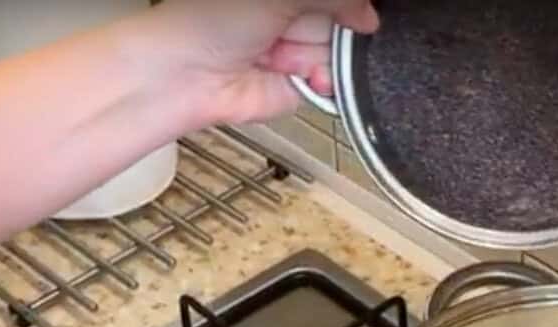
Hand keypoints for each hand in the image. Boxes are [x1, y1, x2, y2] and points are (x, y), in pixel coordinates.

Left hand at [151, 0, 378, 123]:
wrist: (188, 73)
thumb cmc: (213, 19)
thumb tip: (370, 16)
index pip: (336, 1)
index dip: (346, 6)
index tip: (353, 10)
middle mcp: (294, 17)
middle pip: (341, 22)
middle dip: (329, 26)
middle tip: (296, 27)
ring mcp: (299, 51)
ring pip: (339, 52)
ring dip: (317, 54)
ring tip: (283, 53)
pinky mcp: (301, 86)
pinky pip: (333, 84)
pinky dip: (322, 81)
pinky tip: (303, 76)